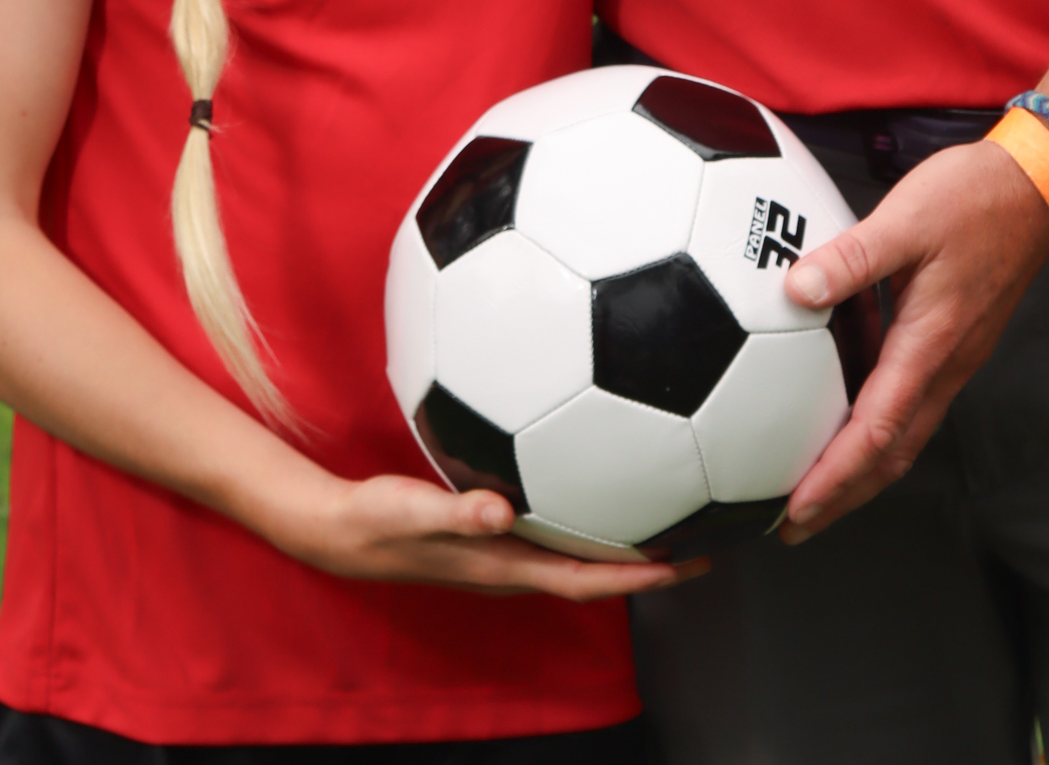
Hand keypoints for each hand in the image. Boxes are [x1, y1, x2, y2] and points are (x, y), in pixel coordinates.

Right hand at [269, 469, 703, 600]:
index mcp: (506, 566)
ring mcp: (506, 547)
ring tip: (669, 503)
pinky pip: (555, 521)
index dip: (639, 577)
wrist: (344, 527)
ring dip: (624, 535)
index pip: (587, 580)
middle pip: (596, 569)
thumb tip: (502, 511)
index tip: (688, 561)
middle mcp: (515, 562)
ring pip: (579, 547)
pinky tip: (596, 468)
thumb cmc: (377, 522)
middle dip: (652, 559)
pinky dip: (586, 506)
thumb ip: (457, 512)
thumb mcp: (412, 512)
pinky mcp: (494, 525)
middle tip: (705, 531)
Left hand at [781, 140, 1048, 540]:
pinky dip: (875, 422)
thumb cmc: (975, 199)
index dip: (834, 477)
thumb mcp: (905, 218)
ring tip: (814, 481)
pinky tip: (844, 401)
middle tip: (794, 523)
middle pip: (891, 453)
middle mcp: (945, 364)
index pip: (876, 431)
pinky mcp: (954, 340)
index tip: (796, 510)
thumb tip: (796, 289)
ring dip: (860, 466)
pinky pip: (911, 399)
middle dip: (843, 494)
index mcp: (929, 345)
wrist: (1038, 187)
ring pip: (904, 431)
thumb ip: (850, 257)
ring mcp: (954, 356)